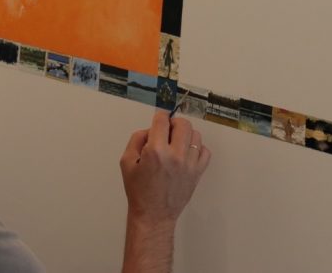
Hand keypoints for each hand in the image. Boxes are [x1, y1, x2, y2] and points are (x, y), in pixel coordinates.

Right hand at [119, 111, 210, 225]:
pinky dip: (197, 148)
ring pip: (195, 135)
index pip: (162, 120)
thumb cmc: (138, 190)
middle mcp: (175, 155)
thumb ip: (137, 139)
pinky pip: (205, 151)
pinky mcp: (198, 172)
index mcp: (156, 151)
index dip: (159, 117)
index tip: (158, 120)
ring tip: (177, 144)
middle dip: (174, 123)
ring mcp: (190, 164)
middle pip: (183, 124)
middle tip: (167, 131)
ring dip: (185, 135)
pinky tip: (187, 154)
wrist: (154, 215)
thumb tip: (151, 130)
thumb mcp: (126, 162)